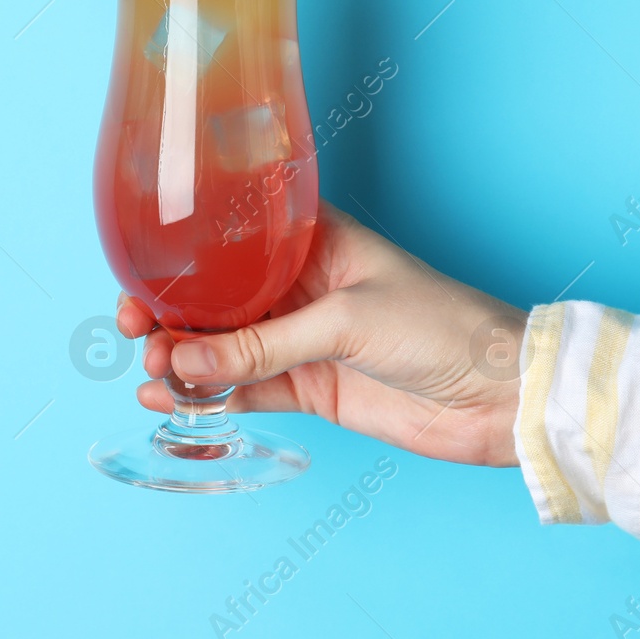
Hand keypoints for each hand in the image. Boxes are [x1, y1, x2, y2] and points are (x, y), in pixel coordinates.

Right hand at [116, 202, 526, 466]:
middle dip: (167, 311)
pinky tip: (170, 400)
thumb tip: (183, 361)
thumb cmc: (444, 327)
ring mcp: (299, 339)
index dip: (179, 254)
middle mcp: (296, 286)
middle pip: (212, 295)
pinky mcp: (308, 388)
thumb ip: (261, 345)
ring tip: (155, 373)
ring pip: (219, 345)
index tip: (139, 275)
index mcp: (309, 242)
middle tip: (137, 331)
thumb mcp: (345, 322)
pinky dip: (204, 396)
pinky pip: (241, 389)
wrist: (502, 396)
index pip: (229, 238)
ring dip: (180, 357)